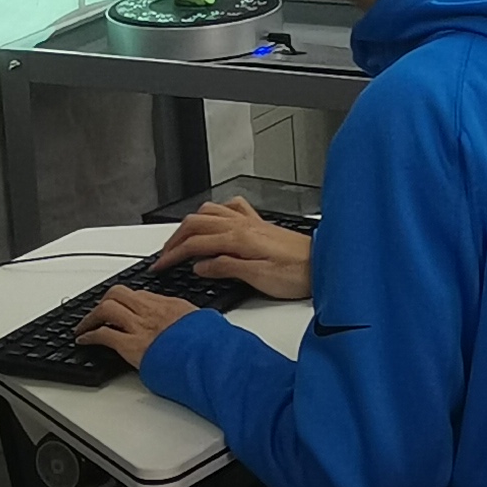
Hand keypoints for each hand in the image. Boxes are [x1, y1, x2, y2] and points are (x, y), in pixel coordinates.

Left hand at [75, 281, 198, 370]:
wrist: (209, 358)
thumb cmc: (209, 345)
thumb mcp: (203, 323)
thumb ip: (191, 320)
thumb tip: (195, 322)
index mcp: (170, 305)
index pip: (141, 294)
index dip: (127, 299)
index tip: (123, 305)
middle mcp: (151, 311)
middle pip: (119, 293)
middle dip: (105, 300)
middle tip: (98, 311)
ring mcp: (140, 326)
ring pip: (106, 308)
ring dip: (92, 317)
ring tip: (85, 325)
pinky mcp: (131, 345)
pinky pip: (103, 334)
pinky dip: (90, 336)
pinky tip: (84, 340)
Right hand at [149, 196, 312, 300]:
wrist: (325, 266)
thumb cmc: (298, 274)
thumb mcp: (258, 278)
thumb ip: (226, 268)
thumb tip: (200, 266)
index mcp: (239, 238)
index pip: (195, 243)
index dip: (173, 255)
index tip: (160, 266)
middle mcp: (243, 225)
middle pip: (196, 223)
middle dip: (175, 239)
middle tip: (165, 255)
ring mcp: (252, 222)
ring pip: (210, 211)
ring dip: (191, 224)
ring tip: (182, 240)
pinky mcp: (261, 225)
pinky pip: (232, 208)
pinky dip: (216, 212)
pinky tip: (215, 221)